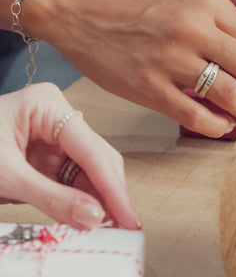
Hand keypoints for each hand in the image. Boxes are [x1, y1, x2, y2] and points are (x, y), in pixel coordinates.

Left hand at [0, 83, 138, 229]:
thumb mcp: (5, 175)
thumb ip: (51, 197)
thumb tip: (94, 218)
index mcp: (48, 105)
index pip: (91, 149)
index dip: (112, 187)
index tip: (128, 216)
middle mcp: (59, 117)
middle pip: (97, 157)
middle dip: (108, 193)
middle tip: (121, 226)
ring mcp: (57, 134)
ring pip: (90, 169)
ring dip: (97, 198)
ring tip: (107, 226)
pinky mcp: (51, 152)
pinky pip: (74, 177)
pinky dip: (80, 198)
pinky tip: (87, 215)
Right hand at [41, 0, 235, 137]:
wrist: (87, 14)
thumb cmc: (141, 11)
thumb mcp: (188, 2)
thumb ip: (222, 27)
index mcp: (208, 4)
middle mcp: (192, 28)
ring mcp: (169, 59)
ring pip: (230, 94)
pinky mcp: (148, 86)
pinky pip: (195, 115)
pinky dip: (217, 126)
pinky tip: (221, 125)